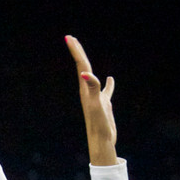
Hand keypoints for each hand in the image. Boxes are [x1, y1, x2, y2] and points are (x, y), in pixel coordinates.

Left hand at [66, 35, 117, 166]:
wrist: (101, 141)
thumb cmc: (98, 124)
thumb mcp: (96, 104)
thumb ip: (91, 88)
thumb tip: (84, 73)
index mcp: (85, 89)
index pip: (81, 65)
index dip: (76, 51)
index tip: (69, 37)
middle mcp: (88, 91)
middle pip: (82, 67)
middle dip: (78, 53)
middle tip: (71, 39)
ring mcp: (96, 97)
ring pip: (91, 76)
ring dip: (88, 64)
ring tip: (83, 54)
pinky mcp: (104, 104)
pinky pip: (105, 90)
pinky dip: (108, 84)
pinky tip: (110, 79)